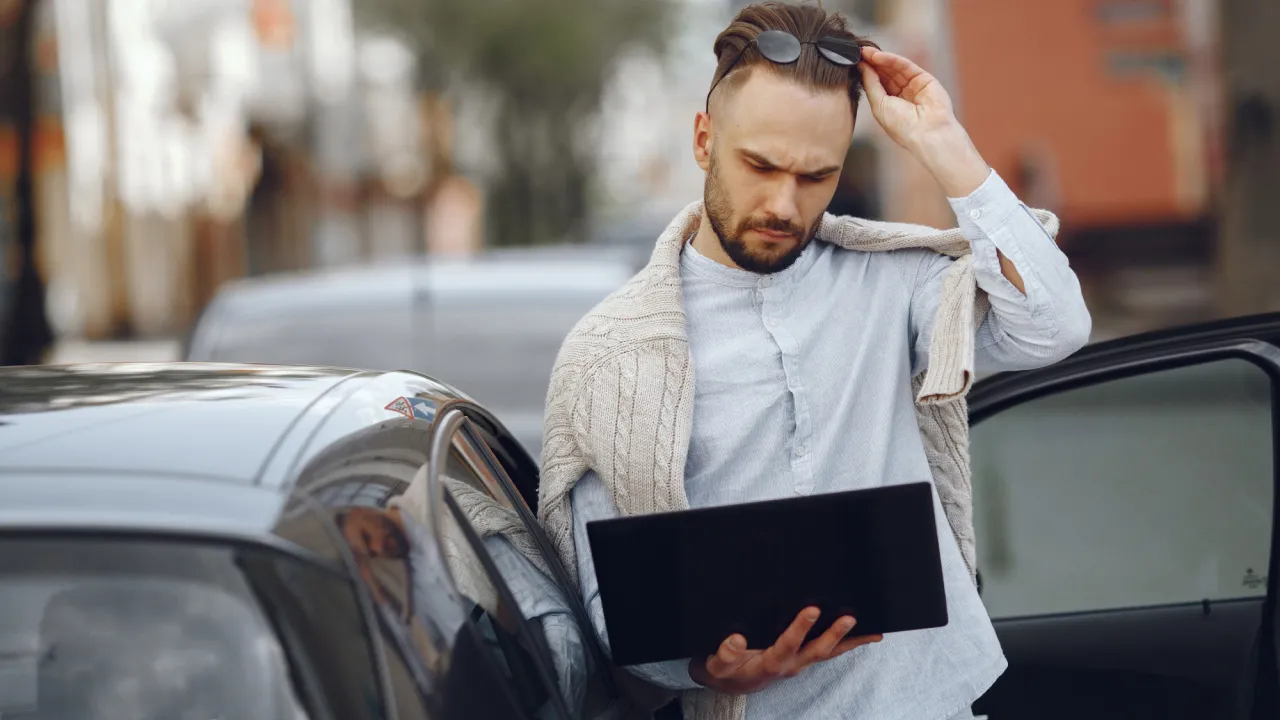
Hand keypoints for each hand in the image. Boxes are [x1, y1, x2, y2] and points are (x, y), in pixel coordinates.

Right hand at [689, 607, 882, 694]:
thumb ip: (725, 654)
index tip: (811, 609)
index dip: (799, 629)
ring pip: (828, 653)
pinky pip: (828, 651)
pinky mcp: (802, 658)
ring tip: (874, 632)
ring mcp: (799, 663)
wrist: (730, 683)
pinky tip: (864, 634)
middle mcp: (790, 665)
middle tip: (850, 618)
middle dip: (835, 635)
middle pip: (817, 652)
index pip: (787, 645)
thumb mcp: (717, 665)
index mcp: (769, 663)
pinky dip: (847, 644)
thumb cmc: (724, 670)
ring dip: (851, 643)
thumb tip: (736, 639)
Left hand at [857, 47, 957, 150]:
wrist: (927, 132)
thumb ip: (870, 85)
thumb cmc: (902, 126)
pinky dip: (892, 59)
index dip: (866, 73)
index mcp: (891, 106)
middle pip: (885, 74)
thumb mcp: (879, 105)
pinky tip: (878, 56)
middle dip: (871, 64)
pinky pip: (906, 66)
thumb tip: (862, 67)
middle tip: (857, 53)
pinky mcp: (924, 78)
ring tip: (865, 52)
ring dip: (879, 59)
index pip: (877, 85)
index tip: (853, 62)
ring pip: (894, 68)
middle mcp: (902, 95)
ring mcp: (914, 86)